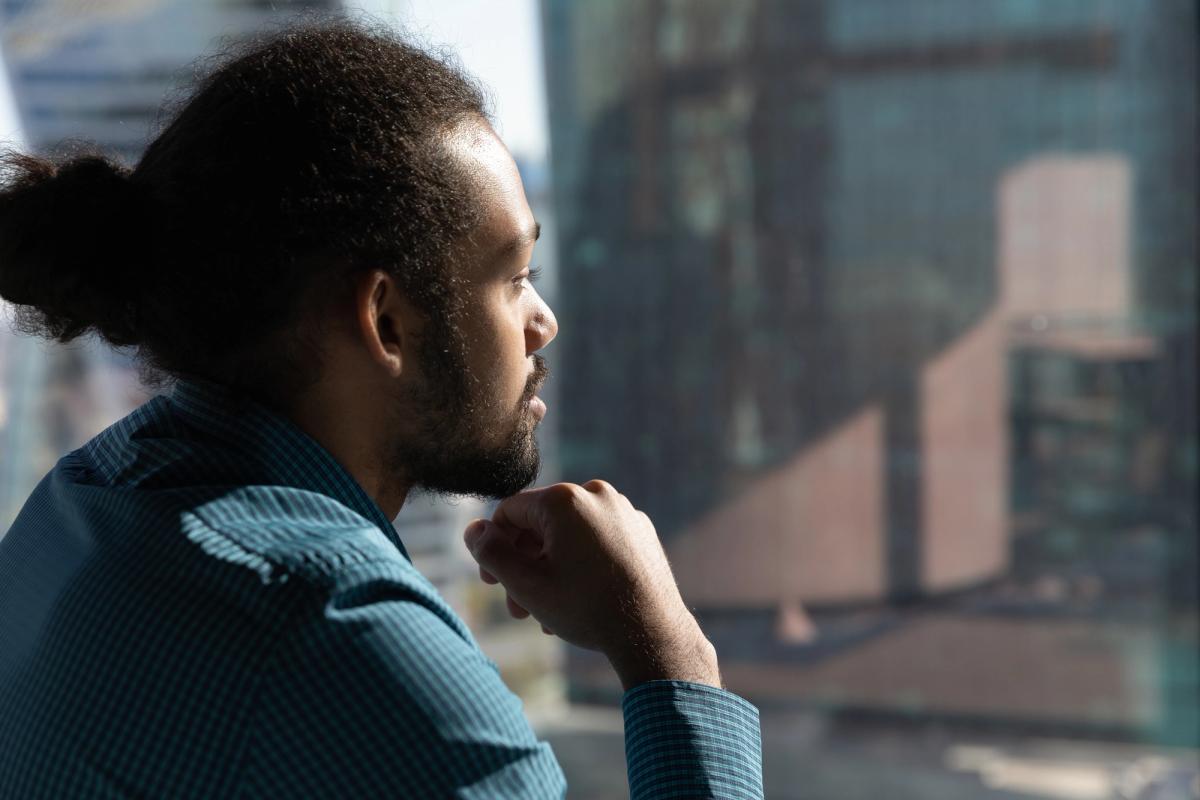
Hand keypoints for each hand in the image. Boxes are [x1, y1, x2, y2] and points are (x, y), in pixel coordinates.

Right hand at [464, 480, 720, 689]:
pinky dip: (581, 565)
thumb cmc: (586, 608)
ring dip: (550, 571)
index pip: (509, 512)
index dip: (493, 546)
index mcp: (564, 499)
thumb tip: (473, 530)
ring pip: (569, 536)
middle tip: (518, 608)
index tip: (491, 582)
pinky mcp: (641, 531)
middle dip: (524, 566)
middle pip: (540, 525)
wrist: (652, 632)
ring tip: (547, 613)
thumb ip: (490, 553)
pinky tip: (578, 601)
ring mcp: (623, 511)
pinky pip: (597, 541)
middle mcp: (596, 494)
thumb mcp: (526, 584)